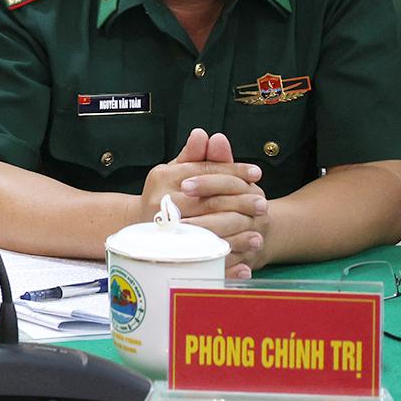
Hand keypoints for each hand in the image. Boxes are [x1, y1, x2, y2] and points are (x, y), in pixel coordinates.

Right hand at [140, 128, 266, 277]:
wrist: (136, 226)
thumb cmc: (164, 194)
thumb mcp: (176, 170)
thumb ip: (194, 155)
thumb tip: (204, 134)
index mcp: (164, 177)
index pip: (205, 171)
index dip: (233, 170)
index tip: (257, 173)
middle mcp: (161, 201)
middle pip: (209, 201)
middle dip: (240, 202)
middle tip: (264, 205)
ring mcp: (165, 229)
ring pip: (208, 231)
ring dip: (237, 235)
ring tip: (259, 234)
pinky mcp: (170, 254)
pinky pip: (202, 260)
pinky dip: (225, 265)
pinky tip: (244, 265)